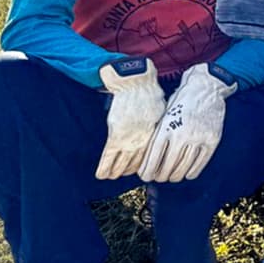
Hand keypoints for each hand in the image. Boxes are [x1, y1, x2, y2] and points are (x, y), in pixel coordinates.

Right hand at [96, 58, 164, 178]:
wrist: (135, 85)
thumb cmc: (151, 96)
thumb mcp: (162, 114)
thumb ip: (158, 128)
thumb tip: (159, 134)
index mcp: (155, 136)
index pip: (150, 159)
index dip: (144, 166)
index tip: (140, 170)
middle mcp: (143, 141)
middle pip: (136, 164)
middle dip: (128, 171)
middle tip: (122, 174)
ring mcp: (128, 140)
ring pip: (121, 163)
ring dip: (115, 172)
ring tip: (111, 176)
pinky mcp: (114, 135)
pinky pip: (108, 156)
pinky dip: (104, 167)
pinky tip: (101, 175)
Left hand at [137, 64, 236, 182]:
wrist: (206, 87)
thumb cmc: (182, 100)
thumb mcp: (165, 113)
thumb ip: (158, 133)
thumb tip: (149, 157)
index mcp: (166, 127)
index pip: (153, 156)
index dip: (148, 170)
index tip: (145, 177)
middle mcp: (182, 134)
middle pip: (168, 165)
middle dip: (161, 176)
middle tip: (159, 178)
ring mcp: (198, 137)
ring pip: (184, 167)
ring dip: (176, 176)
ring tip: (172, 177)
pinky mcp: (212, 139)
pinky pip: (201, 162)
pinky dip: (193, 172)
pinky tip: (187, 174)